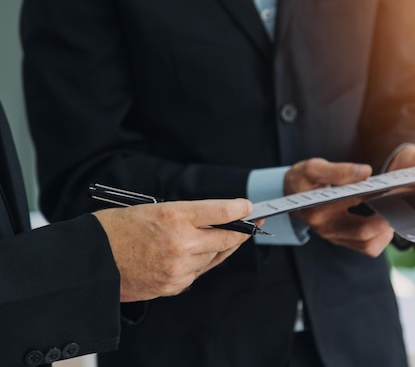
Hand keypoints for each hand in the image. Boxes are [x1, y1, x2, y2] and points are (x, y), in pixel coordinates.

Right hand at [93, 198, 252, 301]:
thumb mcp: (150, 208)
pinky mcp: (172, 285)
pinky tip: (197, 256)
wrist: (88, 262)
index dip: (238, 208)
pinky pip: (197, 273)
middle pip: (225, 238)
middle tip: (248, 227)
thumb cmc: (114, 229)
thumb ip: (184, 215)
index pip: (219, 211)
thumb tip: (211, 219)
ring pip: (213, 257)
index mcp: (173, 216)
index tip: (248, 207)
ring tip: (224, 239)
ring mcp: (178, 267)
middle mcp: (180, 242)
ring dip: (219, 248)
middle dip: (239, 232)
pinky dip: (200, 263)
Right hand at [284, 158, 393, 256]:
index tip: (391, 188)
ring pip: (368, 245)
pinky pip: (367, 248)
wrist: (291, 197)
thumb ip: (339, 170)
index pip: (351, 202)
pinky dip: (381, 238)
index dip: (374, 195)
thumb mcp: (313, 168)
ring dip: (385, 231)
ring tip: (394, 212)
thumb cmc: (304, 180)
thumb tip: (366, 172)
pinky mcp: (342, 241)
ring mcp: (335, 237)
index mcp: (318, 208)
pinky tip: (385, 221)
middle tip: (401, 203)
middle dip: (386, 219)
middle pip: (363, 232)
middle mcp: (327, 228)